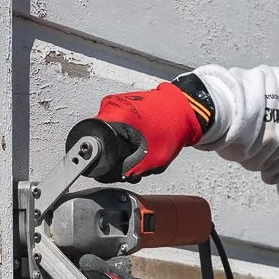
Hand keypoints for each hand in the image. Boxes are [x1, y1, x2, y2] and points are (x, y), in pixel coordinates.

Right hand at [87, 82, 204, 180]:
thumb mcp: (154, 159)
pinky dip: (126, 135)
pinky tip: (140, 136)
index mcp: (116, 116)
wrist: (183, 109)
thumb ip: (133, 170)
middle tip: (134, 157)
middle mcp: (110, 106)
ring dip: (122, 145)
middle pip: (103, 141)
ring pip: (109, 134)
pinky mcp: (121, 102)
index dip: (104, 161)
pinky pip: (116, 125)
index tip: (112, 166)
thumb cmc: (173, 127)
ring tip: (140, 145)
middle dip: (117, 154)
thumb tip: (119, 176)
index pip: (94, 145)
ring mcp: (115, 102)